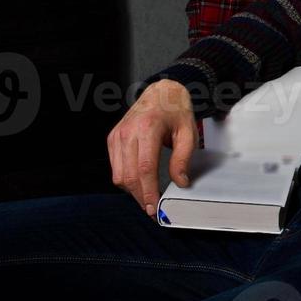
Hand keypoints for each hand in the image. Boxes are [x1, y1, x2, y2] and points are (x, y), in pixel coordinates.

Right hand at [107, 79, 197, 216]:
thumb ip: (183, 158)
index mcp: (147, 128)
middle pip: (129, 175)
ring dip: (132, 190)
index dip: (148, 191)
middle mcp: (128, 131)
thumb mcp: (188, 131)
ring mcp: (118, 135)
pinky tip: (138, 183)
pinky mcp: (113, 138)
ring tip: (147, 197)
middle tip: (151, 209)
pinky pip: (116, 167)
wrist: (162, 91)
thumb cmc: (176, 109)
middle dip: (140, 196)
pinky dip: (126, 179)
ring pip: (119, 175)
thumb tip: (180, 182)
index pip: (145, 168)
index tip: (154, 207)